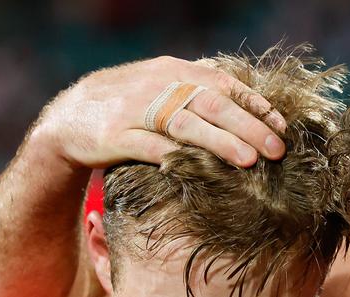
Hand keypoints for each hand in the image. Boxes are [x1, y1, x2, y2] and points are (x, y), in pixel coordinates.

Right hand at [33, 55, 287, 169]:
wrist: (67, 118)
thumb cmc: (127, 107)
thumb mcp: (161, 88)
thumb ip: (197, 92)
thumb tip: (248, 106)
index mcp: (174, 71)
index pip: (223, 84)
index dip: (255, 105)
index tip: (282, 127)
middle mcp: (157, 86)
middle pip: (210, 103)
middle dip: (248, 126)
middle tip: (277, 149)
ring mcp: (135, 111)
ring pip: (185, 124)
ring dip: (220, 142)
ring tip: (249, 161)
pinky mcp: (115, 137)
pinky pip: (150, 148)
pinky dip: (175, 158)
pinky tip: (199, 171)